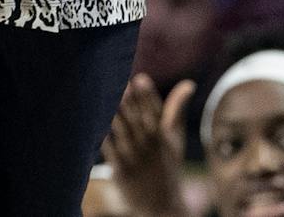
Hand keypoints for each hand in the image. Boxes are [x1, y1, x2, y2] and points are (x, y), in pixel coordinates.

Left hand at [102, 74, 193, 216]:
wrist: (161, 205)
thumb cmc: (167, 165)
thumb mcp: (176, 138)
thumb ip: (177, 109)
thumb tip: (189, 83)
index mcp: (164, 134)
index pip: (155, 111)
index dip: (148, 95)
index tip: (140, 78)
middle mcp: (150, 145)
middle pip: (137, 117)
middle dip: (127, 99)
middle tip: (117, 80)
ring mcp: (135, 157)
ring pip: (121, 129)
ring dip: (112, 111)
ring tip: (103, 93)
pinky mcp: (120, 170)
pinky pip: (108, 148)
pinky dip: (102, 133)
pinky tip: (94, 120)